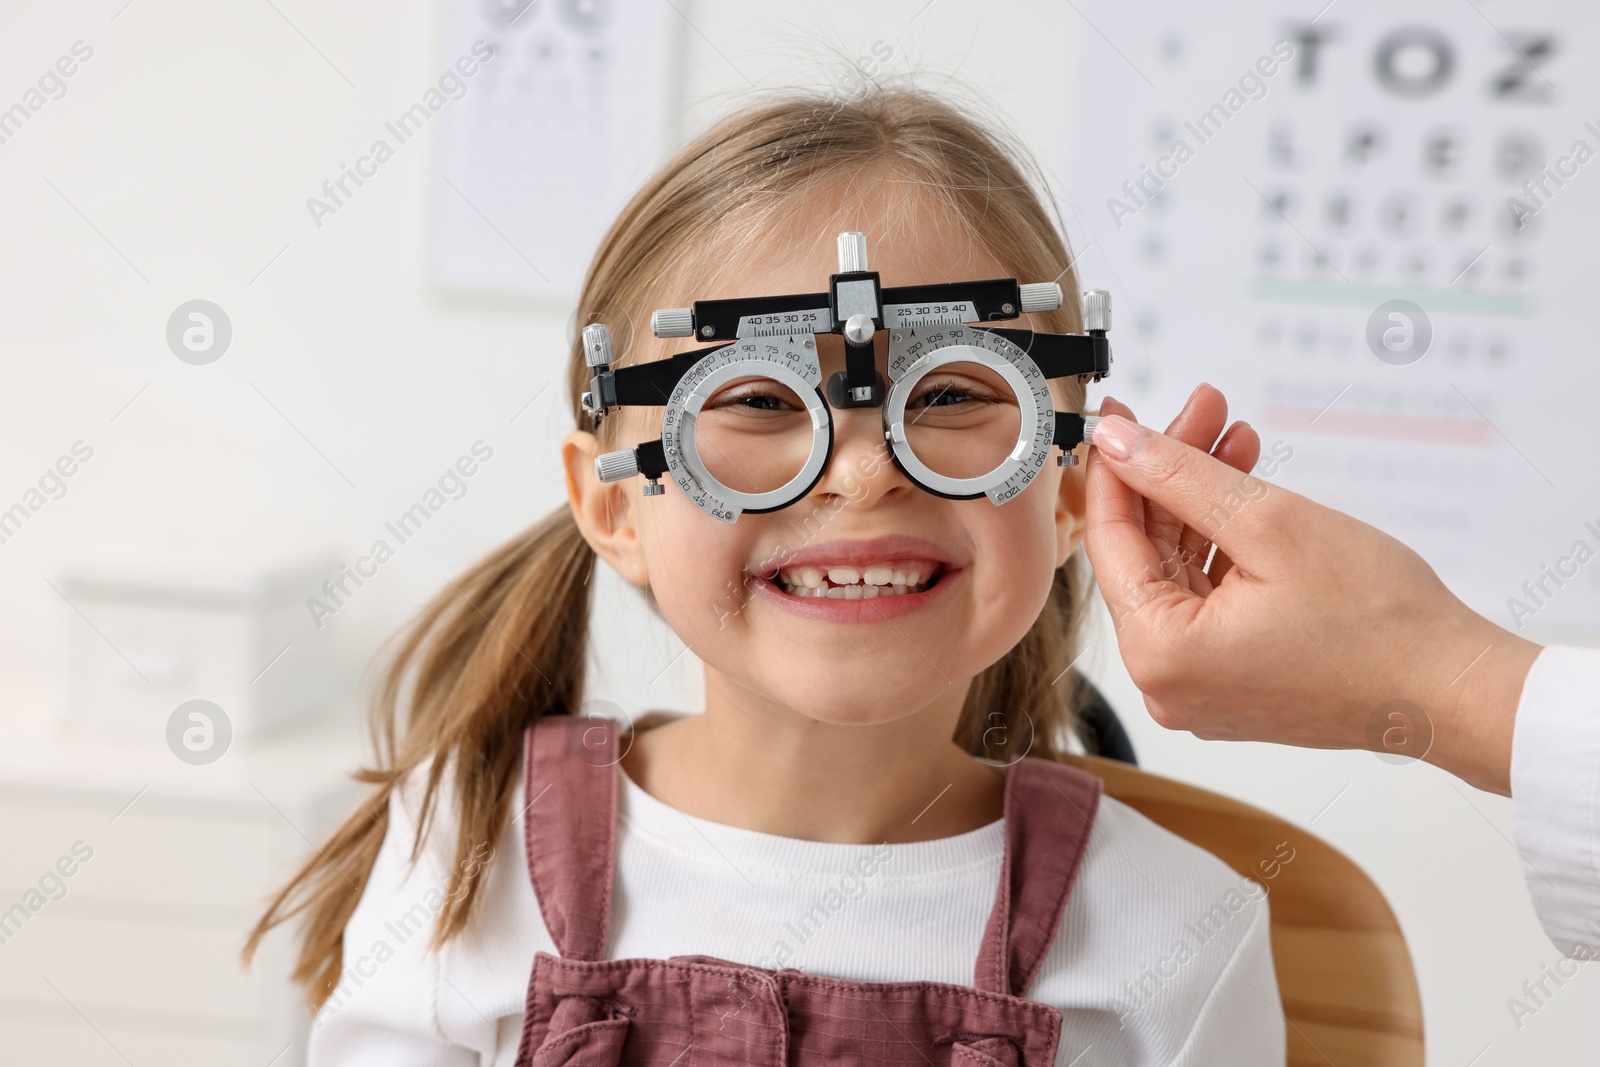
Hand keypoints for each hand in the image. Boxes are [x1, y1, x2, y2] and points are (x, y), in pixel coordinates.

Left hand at [1083, 386, 1542, 794]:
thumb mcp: (1268, 522)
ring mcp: (1199, 687)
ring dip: (1202, 502)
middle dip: (1173, 473)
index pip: (1110, 542)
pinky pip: (1209, 601)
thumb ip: (1179, 476)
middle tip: (1201, 409)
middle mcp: (1165, 682)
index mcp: (1159, 654)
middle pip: (1146, 553)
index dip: (1116, 467)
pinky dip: (1223, 546)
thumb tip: (1117, 442)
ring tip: (1233, 435)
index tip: (1122, 413)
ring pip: (1179, 571)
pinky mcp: (1233, 683)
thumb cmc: (1378, 621)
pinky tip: (1246, 488)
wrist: (1455, 691)